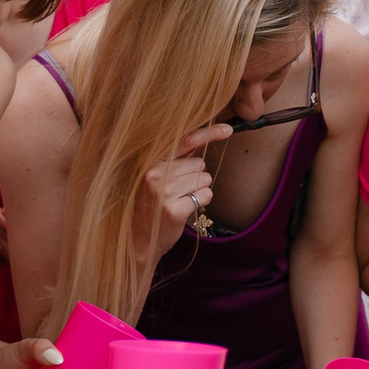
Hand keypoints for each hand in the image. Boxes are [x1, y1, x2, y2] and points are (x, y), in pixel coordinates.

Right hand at [142, 124, 231, 248]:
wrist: (140, 239)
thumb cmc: (154, 204)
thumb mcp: (160, 176)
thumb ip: (178, 158)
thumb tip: (204, 136)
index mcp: (151, 162)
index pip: (185, 141)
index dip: (209, 133)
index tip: (227, 129)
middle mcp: (155, 173)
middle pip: (199, 164)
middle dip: (195, 177)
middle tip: (177, 192)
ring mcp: (163, 192)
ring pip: (205, 179)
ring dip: (198, 191)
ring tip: (178, 200)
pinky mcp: (174, 209)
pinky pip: (206, 195)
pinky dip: (201, 202)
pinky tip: (183, 209)